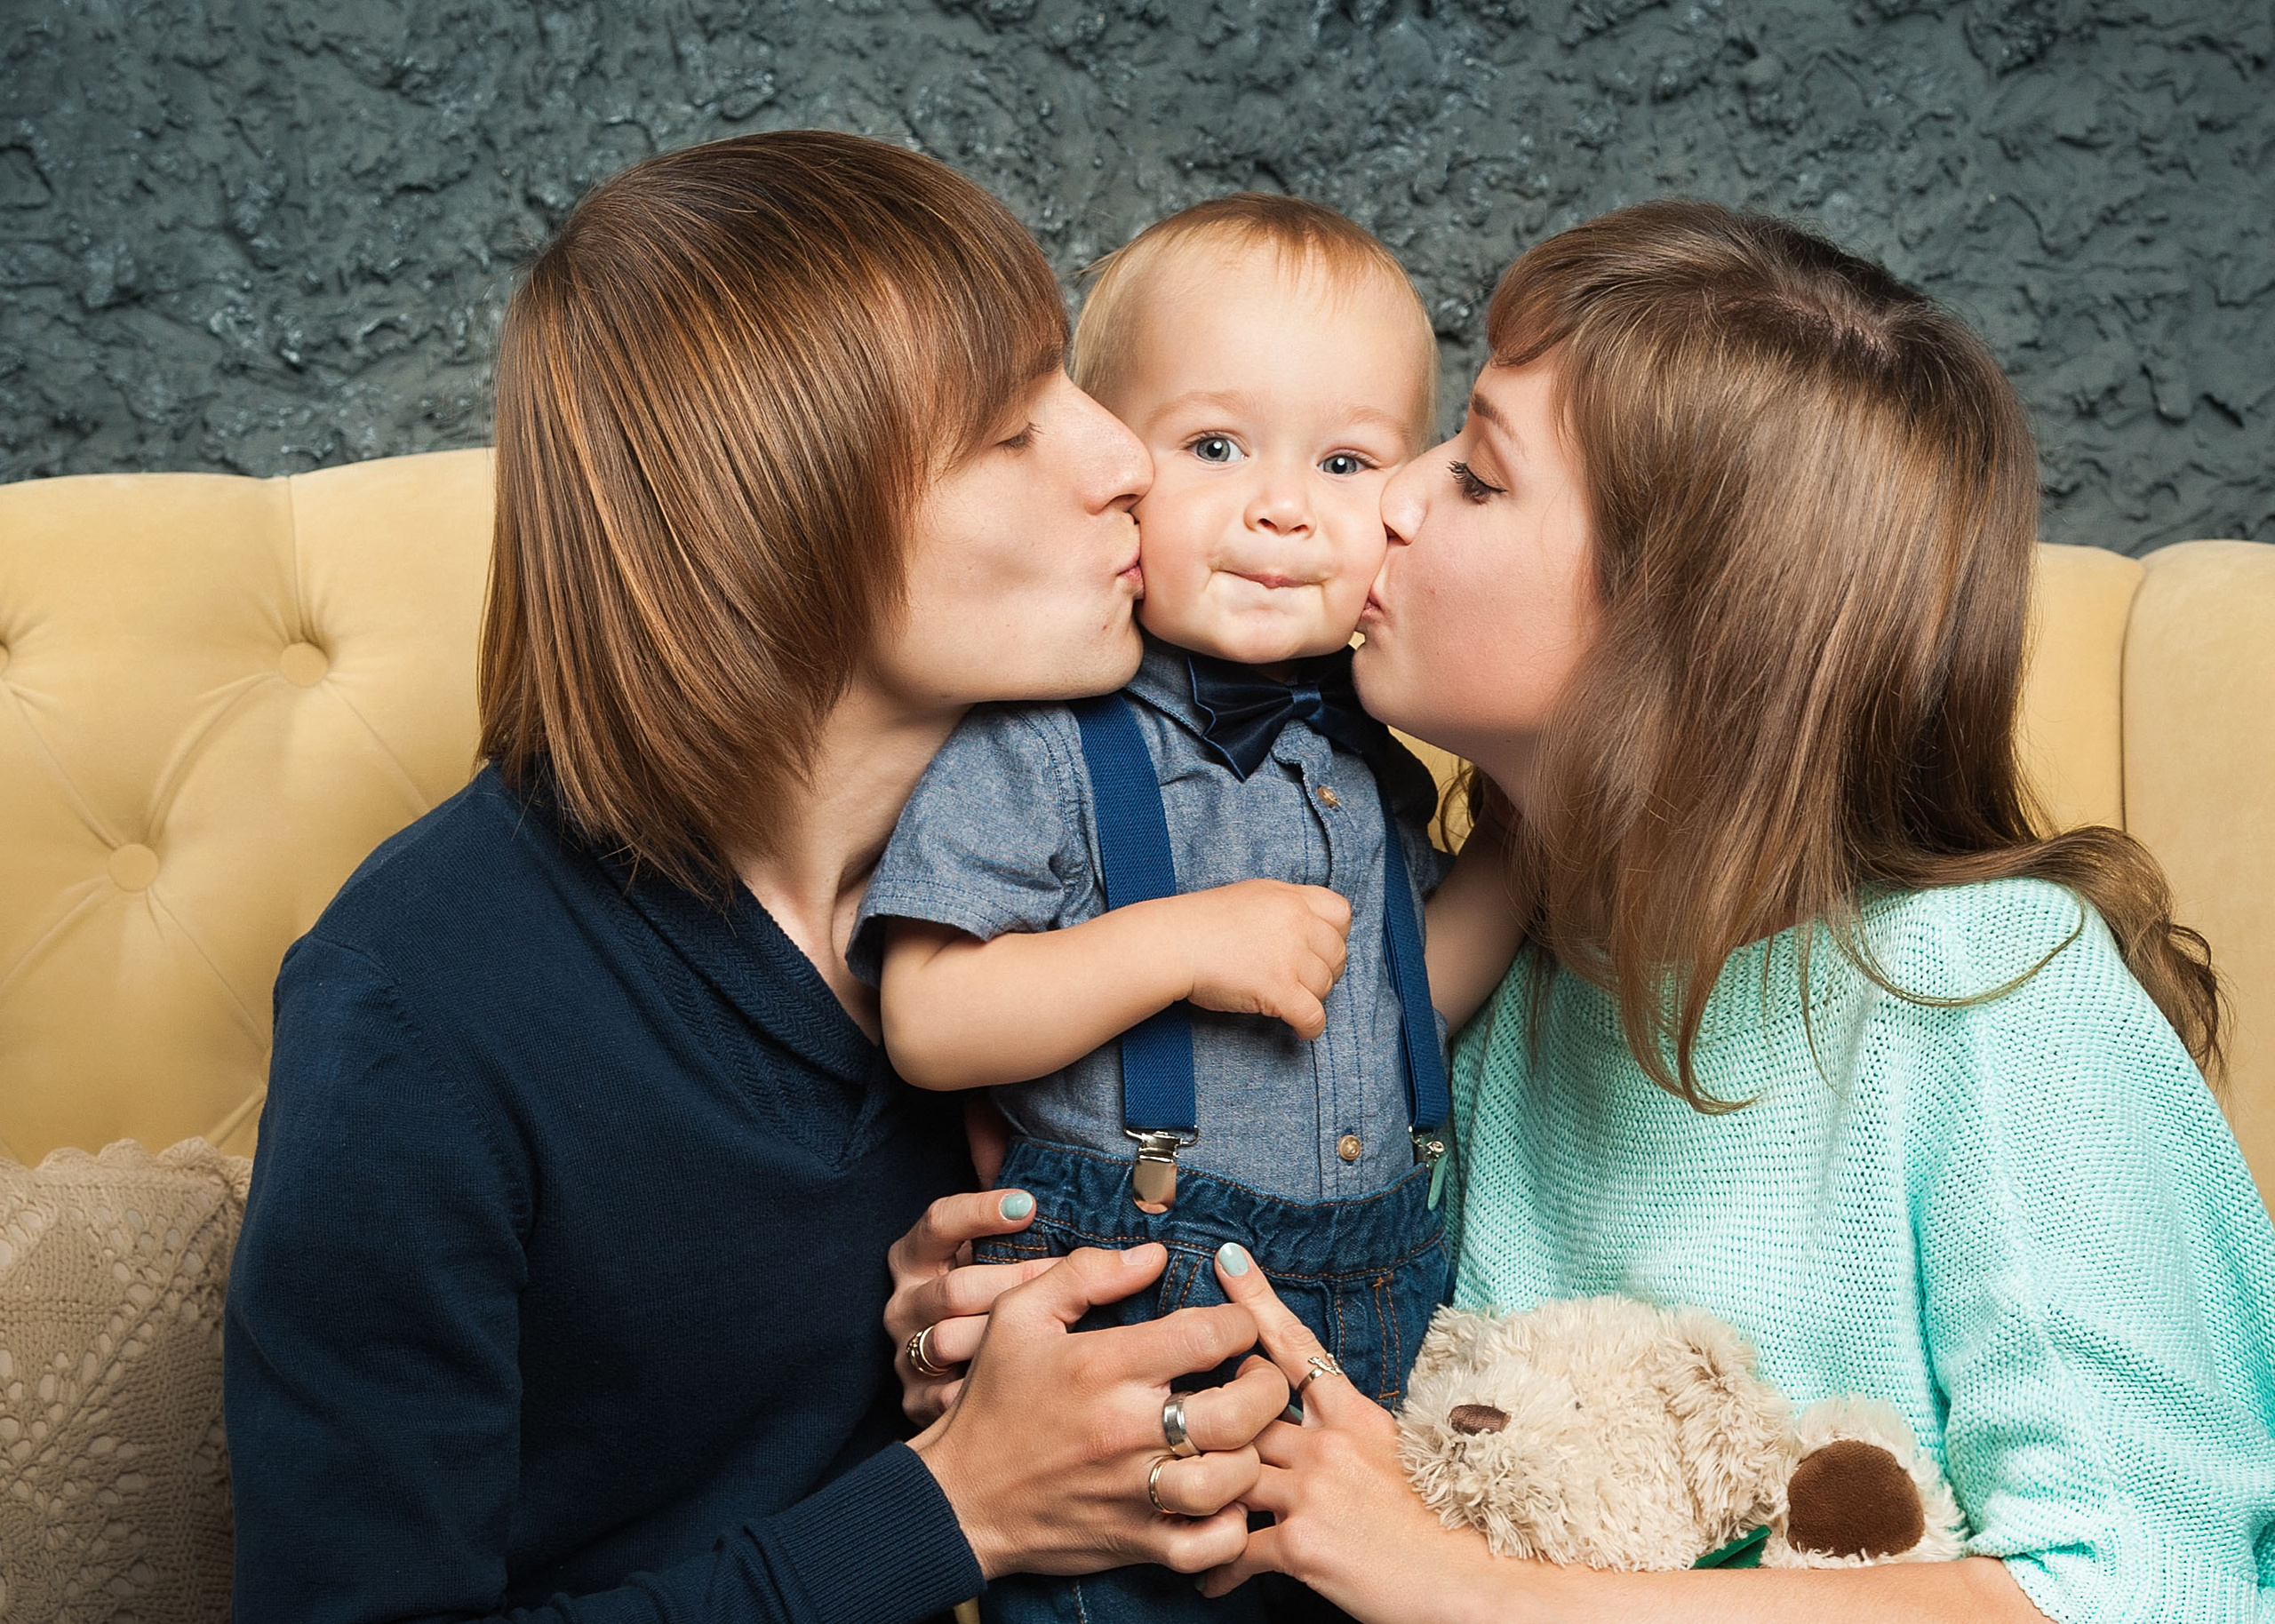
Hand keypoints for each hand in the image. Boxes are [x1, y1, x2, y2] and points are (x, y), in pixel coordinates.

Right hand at [885, 1188, 1058, 1422]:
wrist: (943, 1376)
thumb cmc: (978, 1289)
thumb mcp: (982, 1237)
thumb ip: (990, 1178)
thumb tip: (984, 1108)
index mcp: (915, 1257)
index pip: (938, 1224)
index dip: (980, 1211)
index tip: (1028, 1205)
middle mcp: (904, 1304)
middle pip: (954, 1291)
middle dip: (1014, 1284)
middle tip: (1067, 1280)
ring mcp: (907, 1355)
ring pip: (950, 1344)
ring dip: (1006, 1340)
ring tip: (1059, 1337)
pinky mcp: (915, 1403)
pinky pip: (948, 1400)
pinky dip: (988, 1396)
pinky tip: (1030, 1388)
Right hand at [912, 1244, 1291, 1579]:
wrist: (959, 1496)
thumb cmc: (993, 1400)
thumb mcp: (1019, 1315)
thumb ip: (1086, 1273)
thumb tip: (1153, 1256)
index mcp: (1104, 1366)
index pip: (1208, 1336)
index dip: (1240, 1323)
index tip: (1235, 1326)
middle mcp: (1126, 1429)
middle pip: (1240, 1411)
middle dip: (1266, 1387)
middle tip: (1255, 1375)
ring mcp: (1134, 1491)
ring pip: (1233, 1479)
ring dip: (1253, 1453)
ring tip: (1244, 1434)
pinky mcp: (1135, 1540)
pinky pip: (1210, 1544)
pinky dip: (1232, 1525)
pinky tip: (1225, 1497)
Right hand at [1161, 880, 1350, 1039]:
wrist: (1173, 943)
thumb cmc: (1202, 922)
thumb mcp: (1252, 896)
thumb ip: (1284, 908)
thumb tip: (1307, 928)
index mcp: (1291, 898)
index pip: (1342, 914)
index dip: (1336, 936)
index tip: (1320, 950)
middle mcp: (1297, 923)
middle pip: (1336, 954)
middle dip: (1325, 971)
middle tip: (1304, 981)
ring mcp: (1289, 956)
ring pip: (1324, 987)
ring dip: (1311, 998)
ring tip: (1290, 1002)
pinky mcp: (1278, 989)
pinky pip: (1312, 1016)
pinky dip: (1310, 1028)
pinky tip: (1299, 1031)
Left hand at [1201, 1245, 1494, 1619]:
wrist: (1477, 1579)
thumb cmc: (1449, 1521)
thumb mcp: (1403, 1455)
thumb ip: (1355, 1436)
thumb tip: (1325, 1430)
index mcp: (1356, 1416)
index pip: (1296, 1347)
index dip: (1256, 1302)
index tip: (1225, 1259)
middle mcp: (1329, 1444)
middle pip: (1243, 1410)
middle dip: (1208, 1412)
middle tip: (1180, 1418)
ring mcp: (1313, 1492)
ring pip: (1229, 1472)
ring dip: (1202, 1489)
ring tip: (1175, 1502)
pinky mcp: (1303, 1545)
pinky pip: (1238, 1549)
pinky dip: (1219, 1567)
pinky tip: (1210, 1579)